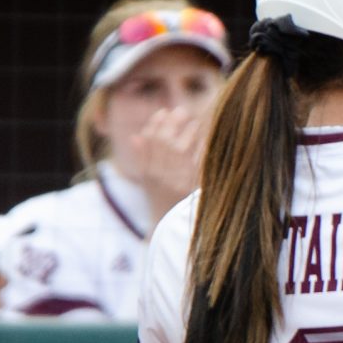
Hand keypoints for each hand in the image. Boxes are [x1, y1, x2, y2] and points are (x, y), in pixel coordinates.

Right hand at [120, 104, 207, 220]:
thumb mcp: (147, 182)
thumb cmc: (160, 202)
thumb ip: (142, 158)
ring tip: (196, 123)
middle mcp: (159, 177)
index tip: (163, 112)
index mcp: (147, 173)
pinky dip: (201, 150)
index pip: (148, 143)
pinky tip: (206, 140)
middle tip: (182, 111)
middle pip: (164, 143)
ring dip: (189, 133)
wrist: (169, 232)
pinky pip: (196, 164)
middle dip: (172, 123)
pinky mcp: (191, 189)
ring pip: (179, 151)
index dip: (155, 125)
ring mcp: (175, 183)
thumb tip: (135, 136)